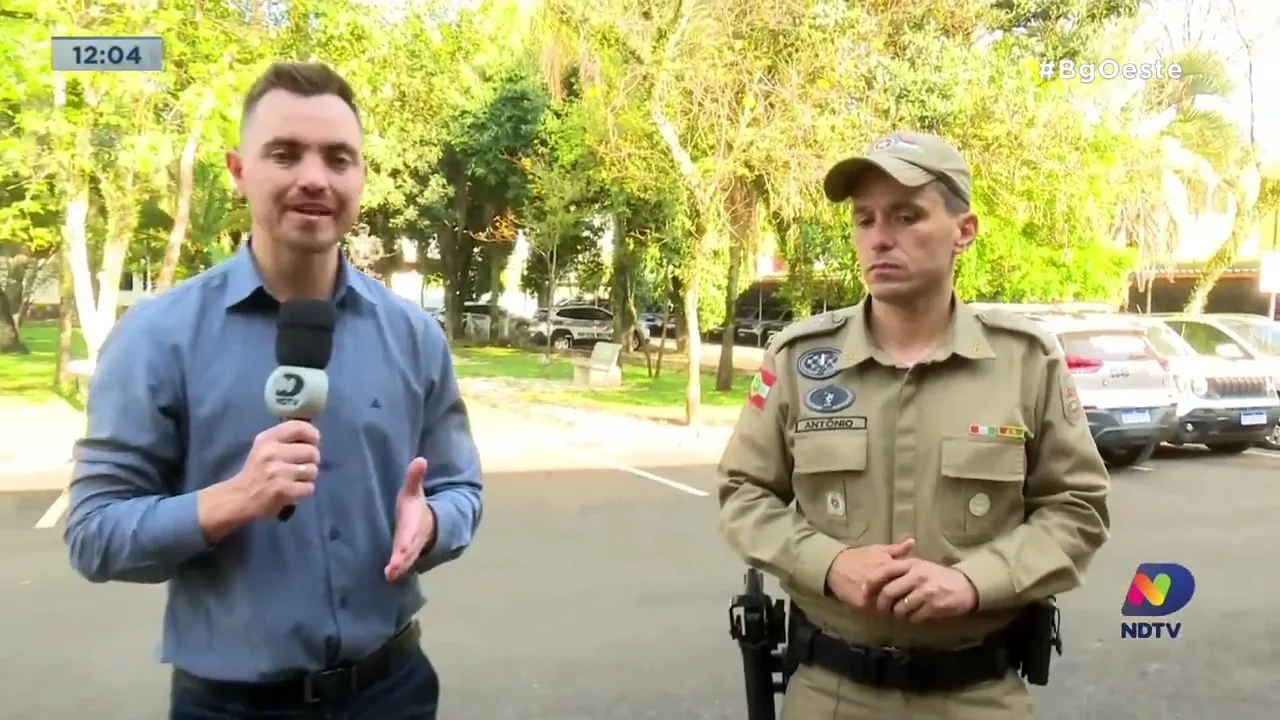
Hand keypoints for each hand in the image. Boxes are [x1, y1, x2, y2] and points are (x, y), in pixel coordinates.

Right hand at [231, 420, 321, 519]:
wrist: (239, 497)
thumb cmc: (256, 470)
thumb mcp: (263, 447)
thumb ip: (284, 439)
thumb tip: (312, 435)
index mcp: (267, 439)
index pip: (299, 427)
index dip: (313, 434)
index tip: (314, 441)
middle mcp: (272, 453)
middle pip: (312, 451)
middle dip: (312, 460)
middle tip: (304, 466)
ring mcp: (278, 472)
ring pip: (312, 470)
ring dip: (308, 477)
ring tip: (296, 479)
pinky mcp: (283, 490)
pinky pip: (309, 487)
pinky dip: (304, 490)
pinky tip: (294, 490)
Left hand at [384, 457, 436, 581]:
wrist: (431, 523)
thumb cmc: (414, 507)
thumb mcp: (414, 491)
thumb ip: (415, 477)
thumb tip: (420, 459)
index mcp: (414, 522)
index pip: (410, 532)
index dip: (406, 541)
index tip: (401, 549)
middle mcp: (413, 538)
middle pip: (409, 549)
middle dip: (402, 558)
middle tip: (393, 568)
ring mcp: (410, 549)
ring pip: (407, 559)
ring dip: (400, 567)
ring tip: (390, 575)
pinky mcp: (405, 556)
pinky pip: (403, 564)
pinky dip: (398, 571)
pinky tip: (390, 577)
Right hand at [824, 538, 915, 610]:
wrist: (834, 567)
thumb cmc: (858, 557)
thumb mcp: (878, 549)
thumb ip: (897, 549)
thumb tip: (913, 542)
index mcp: (885, 567)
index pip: (908, 577)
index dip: (914, 580)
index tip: (917, 580)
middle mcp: (880, 583)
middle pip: (902, 594)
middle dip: (908, 594)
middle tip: (913, 595)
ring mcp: (871, 596)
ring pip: (893, 606)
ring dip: (898, 605)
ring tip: (903, 603)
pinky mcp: (863, 606)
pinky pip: (881, 612)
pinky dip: (888, 611)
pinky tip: (892, 608)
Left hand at [864, 559, 977, 621]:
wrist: (965, 586)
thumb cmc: (936, 576)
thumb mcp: (918, 565)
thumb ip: (898, 569)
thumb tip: (872, 579)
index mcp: (911, 564)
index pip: (884, 572)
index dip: (871, 584)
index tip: (865, 593)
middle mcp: (917, 576)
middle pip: (888, 593)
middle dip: (882, 605)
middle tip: (882, 610)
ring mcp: (926, 591)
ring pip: (900, 609)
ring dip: (897, 614)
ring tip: (901, 613)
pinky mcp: (934, 606)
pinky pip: (914, 618)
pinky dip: (911, 619)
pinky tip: (915, 616)